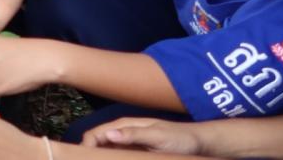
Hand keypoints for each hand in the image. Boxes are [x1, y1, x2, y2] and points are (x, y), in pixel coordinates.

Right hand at [82, 117, 204, 153]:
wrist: (198, 143)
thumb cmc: (180, 138)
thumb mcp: (158, 136)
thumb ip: (133, 134)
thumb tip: (108, 135)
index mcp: (124, 125)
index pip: (94, 135)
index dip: (84, 147)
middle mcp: (122, 134)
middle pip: (96, 144)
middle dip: (87, 154)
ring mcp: (128, 144)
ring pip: (105, 152)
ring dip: (98, 158)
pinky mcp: (135, 153)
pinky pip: (117, 157)